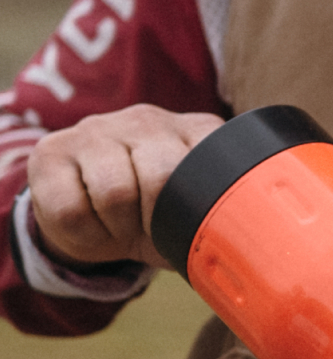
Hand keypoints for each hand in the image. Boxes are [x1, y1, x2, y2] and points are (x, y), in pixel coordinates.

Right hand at [27, 104, 222, 267]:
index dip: (193, 213)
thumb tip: (257, 237)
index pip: (207, 170)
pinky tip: (91, 223)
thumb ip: (230, 214)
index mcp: (196, 132)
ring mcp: (96, 130)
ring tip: (120, 224)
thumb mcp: (197, 216)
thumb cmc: (156, 219)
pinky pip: (70, 210)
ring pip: (114, 194)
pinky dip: (85, 235)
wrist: (93, 223)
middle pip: (160, 177)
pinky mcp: (50, 152)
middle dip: (153, 220)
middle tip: (147, 226)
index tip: (185, 223)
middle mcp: (147, 120)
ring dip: (118, 228)